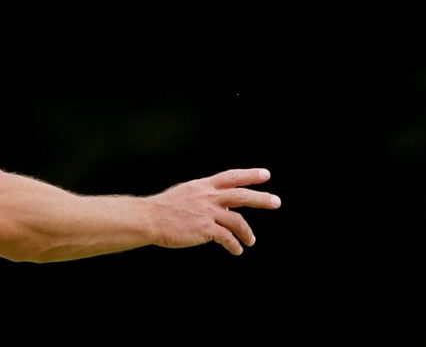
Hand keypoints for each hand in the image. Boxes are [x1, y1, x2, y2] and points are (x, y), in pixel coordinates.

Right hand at [147, 168, 280, 254]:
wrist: (149, 218)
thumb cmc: (162, 209)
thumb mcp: (184, 193)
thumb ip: (202, 197)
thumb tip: (220, 205)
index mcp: (202, 186)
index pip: (231, 177)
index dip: (249, 175)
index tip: (265, 175)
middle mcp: (207, 197)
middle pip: (241, 195)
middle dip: (261, 198)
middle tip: (276, 202)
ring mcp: (207, 213)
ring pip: (237, 220)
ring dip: (247, 232)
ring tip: (251, 241)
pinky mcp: (205, 229)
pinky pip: (227, 238)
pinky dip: (234, 245)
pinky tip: (236, 250)